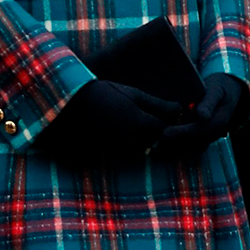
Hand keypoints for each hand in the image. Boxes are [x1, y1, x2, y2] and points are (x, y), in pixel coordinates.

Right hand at [37, 80, 184, 164]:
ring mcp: (121, 150)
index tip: (168, 111)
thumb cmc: (103, 94)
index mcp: (142, 125)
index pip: (169, 129)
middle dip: (159, 130)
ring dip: (145, 137)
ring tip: (131, 120)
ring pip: (144, 147)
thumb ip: (159, 105)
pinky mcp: (110, 155)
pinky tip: (120, 128)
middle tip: (150, 115)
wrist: (69, 106)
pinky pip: (128, 151)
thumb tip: (180, 110)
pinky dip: (130, 143)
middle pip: (158, 141)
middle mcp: (134, 142)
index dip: (171, 120)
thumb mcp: (134, 95)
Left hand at [152, 73, 249, 159]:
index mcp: (219, 121)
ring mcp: (209, 138)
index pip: (199, 130)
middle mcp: (214, 134)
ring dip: (173, 153)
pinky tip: (161, 151)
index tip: (164, 133)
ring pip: (191, 151)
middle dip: (173, 146)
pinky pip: (190, 150)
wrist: (228, 95)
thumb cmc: (218, 89)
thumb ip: (209, 103)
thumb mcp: (215, 91)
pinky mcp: (203, 141)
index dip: (181, 133)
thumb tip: (202, 116)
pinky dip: (176, 152)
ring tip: (154, 151)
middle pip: (193, 145)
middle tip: (153, 146)